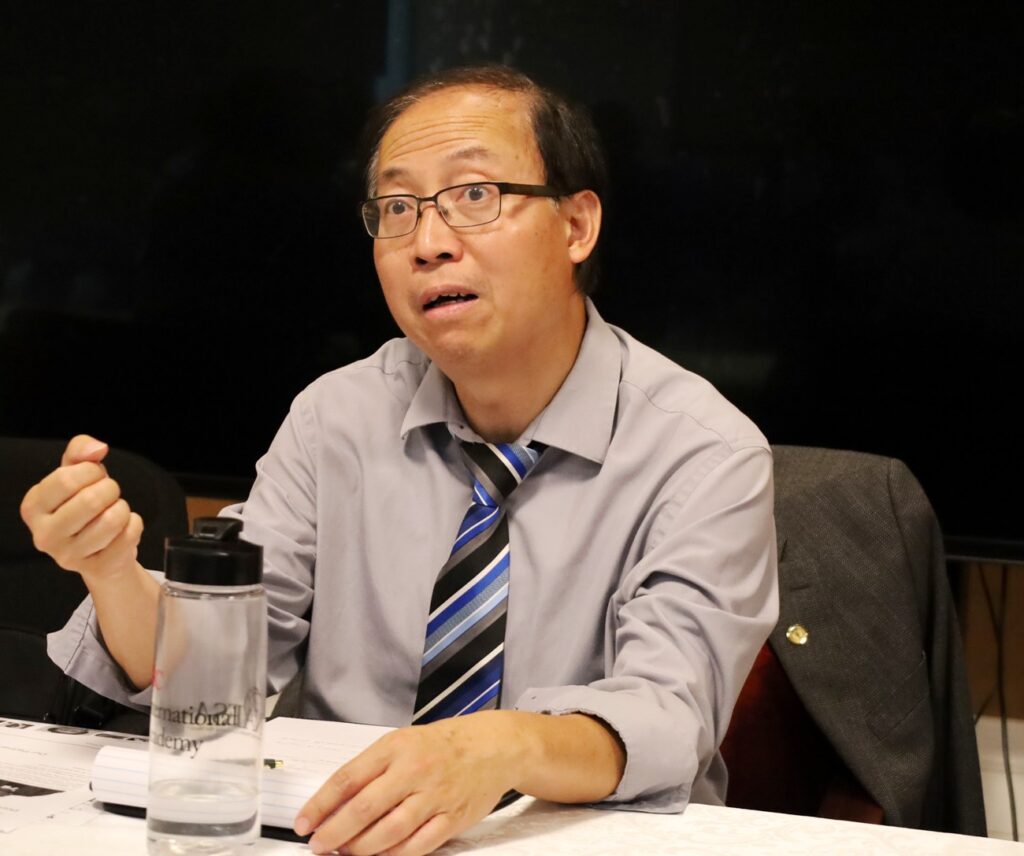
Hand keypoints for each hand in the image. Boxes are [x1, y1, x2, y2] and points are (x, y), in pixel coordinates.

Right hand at [20, 434, 143, 582]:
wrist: (100, 550)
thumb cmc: (83, 505)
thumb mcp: (76, 474)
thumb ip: (80, 451)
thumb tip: (97, 448)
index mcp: (33, 507)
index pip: (66, 478)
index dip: (91, 471)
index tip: (94, 476)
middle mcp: (44, 535)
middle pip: (91, 500)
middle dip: (110, 489)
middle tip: (109, 494)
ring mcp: (69, 556)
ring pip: (113, 519)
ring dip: (123, 508)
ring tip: (114, 511)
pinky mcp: (96, 568)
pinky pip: (129, 535)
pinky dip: (134, 524)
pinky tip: (122, 529)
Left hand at [295, 711, 521, 855]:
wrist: (492, 746)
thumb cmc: (442, 744)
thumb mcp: (402, 742)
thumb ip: (371, 770)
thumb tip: (336, 803)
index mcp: (396, 747)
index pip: (348, 778)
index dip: (320, 804)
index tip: (304, 821)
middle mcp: (414, 770)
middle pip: (364, 809)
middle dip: (334, 833)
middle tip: (319, 844)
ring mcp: (434, 796)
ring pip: (388, 832)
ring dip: (360, 849)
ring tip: (345, 852)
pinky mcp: (451, 818)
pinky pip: (417, 845)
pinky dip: (394, 855)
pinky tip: (380, 855)